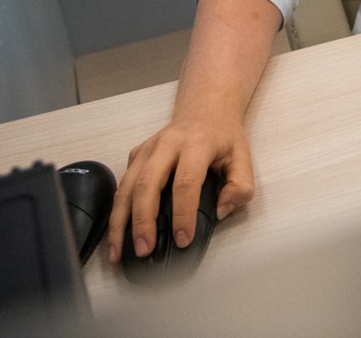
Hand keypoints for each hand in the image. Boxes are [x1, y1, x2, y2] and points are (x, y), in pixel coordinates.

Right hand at [106, 109, 254, 263]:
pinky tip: (116, 234)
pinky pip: (122, 185)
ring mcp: (147, 149)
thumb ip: (241, 187)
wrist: (206, 110)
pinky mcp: (135, 156)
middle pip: (147, 184)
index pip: (186, 182)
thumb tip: (222, 210)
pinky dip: (116, 211)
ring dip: (119, 221)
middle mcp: (167, 144)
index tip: (183, 240)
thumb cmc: (223, 138)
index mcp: (197, 144)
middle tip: (143, 249)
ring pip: (126, 186)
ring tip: (117, 251)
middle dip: (142, 220)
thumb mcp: (243, 158)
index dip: (183, 214)